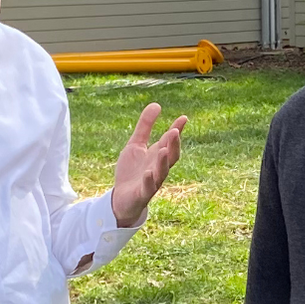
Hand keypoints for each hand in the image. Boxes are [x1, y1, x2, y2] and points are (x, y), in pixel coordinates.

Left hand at [109, 102, 186, 228]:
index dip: (177, 130)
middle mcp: (157, 168)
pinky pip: (147, 188)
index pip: (169, 142)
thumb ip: (145, 127)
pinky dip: (148, 181)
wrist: (120, 199)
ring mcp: (151, 182)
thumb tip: (156, 104)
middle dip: (173, 146)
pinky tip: (148, 173)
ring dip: (163, 162)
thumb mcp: (135, 145)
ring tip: (163, 150)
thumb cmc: (131, 172)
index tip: (184, 118)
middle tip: (174, 132)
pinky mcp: (141, 194)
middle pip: (170, 157)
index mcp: (157, 156)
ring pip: (161, 173)